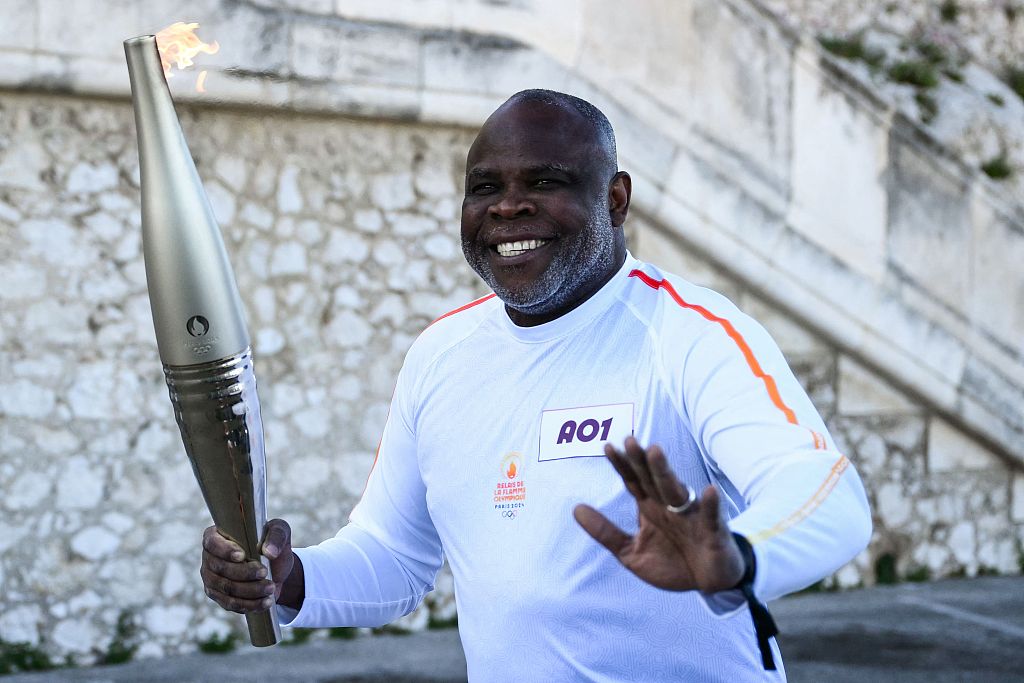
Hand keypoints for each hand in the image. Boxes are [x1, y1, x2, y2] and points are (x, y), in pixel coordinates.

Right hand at [200, 518, 295, 612]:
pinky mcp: (219, 596)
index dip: (225, 550)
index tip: (241, 556)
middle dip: (244, 573)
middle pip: (220, 568)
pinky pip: (231, 604)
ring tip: (270, 588)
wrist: (276, 568)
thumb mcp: (280, 532)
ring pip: (226, 588)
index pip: (212, 542)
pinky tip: (266, 601)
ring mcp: (211, 578)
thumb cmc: (272, 544)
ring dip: (250, 590)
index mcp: (218, 535)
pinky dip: (250, 604)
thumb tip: (269, 552)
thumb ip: (277, 536)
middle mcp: (209, 557)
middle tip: (264, 572)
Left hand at [574, 437, 744, 592]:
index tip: (607, 447)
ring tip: (655, 452)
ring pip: (676, 490)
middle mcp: (669, 507)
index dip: (622, 465)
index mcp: (650, 508)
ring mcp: (691, 517)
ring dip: (665, 472)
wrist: (709, 585)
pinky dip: (710, 504)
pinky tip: (708, 491)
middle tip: (629, 441)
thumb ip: (605, 532)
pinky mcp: (713, 532)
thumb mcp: (631, 552)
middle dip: (641, 461)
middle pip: (652, 479)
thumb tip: (576, 509)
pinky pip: (710, 516)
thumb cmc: (672, 564)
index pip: (633, 481)